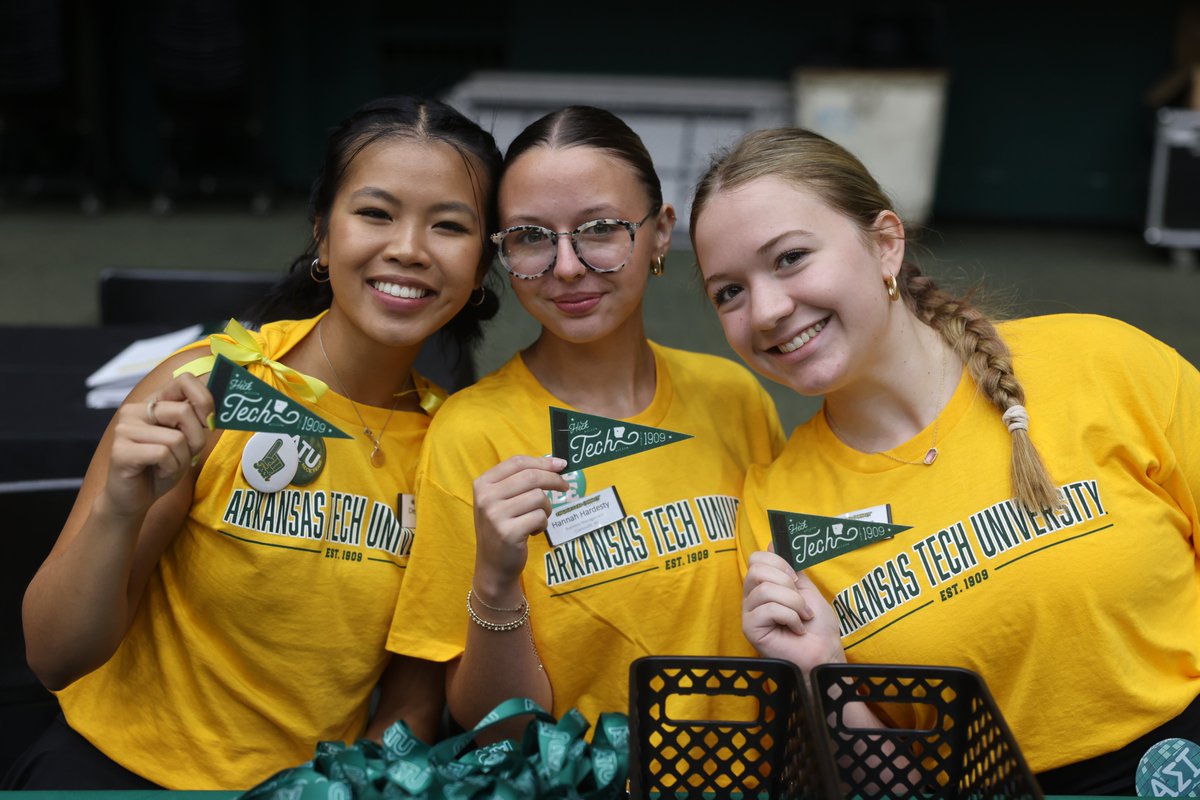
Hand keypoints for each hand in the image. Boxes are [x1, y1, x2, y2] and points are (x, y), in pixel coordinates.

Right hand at [105, 373, 213, 517]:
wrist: (134, 499)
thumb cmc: (162, 467)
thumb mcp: (187, 440)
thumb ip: (197, 419)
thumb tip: (223, 400)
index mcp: (154, 403)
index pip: (185, 380)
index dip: (205, 399)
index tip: (209, 421)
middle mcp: (136, 410)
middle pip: (184, 411)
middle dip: (196, 438)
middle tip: (187, 454)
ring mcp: (125, 429)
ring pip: (176, 437)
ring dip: (182, 458)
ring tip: (168, 466)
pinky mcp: (120, 450)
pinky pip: (163, 454)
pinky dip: (170, 468)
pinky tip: (158, 472)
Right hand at [471, 455, 567, 592]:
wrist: (493, 565)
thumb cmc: (502, 527)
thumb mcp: (502, 500)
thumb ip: (521, 481)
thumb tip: (555, 463)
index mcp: (483, 484)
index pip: (517, 463)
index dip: (542, 461)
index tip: (561, 464)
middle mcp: (486, 497)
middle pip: (531, 477)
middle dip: (554, 480)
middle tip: (565, 487)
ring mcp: (495, 515)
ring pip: (538, 497)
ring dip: (546, 508)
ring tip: (537, 519)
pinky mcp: (508, 532)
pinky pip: (540, 517)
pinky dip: (543, 524)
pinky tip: (532, 531)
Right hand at [742, 549, 846, 675]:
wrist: (825, 652)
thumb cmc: (817, 627)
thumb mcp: (806, 590)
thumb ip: (790, 569)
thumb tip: (772, 543)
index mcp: (763, 587)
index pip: (756, 559)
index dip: (778, 562)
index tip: (795, 578)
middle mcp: (751, 598)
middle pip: (756, 570)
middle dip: (786, 582)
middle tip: (800, 601)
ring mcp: (749, 614)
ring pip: (765, 589)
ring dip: (794, 602)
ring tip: (802, 617)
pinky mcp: (750, 629)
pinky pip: (769, 609)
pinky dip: (791, 617)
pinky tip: (796, 629)